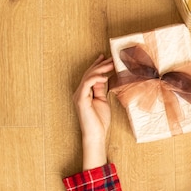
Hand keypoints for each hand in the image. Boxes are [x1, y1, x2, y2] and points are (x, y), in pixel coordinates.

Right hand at [73, 55, 114, 169]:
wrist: (96, 134)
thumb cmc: (100, 120)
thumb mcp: (103, 100)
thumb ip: (101, 89)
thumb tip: (104, 78)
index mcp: (85, 92)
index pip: (90, 75)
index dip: (97, 65)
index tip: (105, 57)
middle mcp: (80, 92)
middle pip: (89, 73)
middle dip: (100, 64)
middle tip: (111, 58)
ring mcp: (79, 95)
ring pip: (88, 76)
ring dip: (100, 69)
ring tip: (111, 64)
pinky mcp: (80, 99)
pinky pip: (87, 84)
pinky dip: (95, 78)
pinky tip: (105, 76)